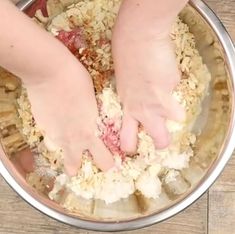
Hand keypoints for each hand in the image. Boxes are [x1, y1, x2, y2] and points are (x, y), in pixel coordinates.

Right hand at [26, 59, 113, 175]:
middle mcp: (71, 140)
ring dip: (63, 147)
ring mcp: (53, 134)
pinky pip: (48, 134)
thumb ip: (91, 118)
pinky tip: (56, 118)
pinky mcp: (40, 125)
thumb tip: (91, 120)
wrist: (49, 72)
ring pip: (58, 150)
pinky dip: (54, 131)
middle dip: (77, 167)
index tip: (109, 163)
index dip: (108, 164)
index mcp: (89, 134)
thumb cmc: (77, 81)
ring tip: (66, 134)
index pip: (104, 161)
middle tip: (79, 161)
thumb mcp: (93, 102)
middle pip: (73, 167)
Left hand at [112, 1, 185, 152]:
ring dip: (175, 111)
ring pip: (177, 119)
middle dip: (162, 143)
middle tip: (161, 141)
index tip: (132, 146)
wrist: (137, 39)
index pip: (126, 139)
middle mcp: (144, 110)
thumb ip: (133, 96)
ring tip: (167, 98)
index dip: (130, 146)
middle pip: (160, 140)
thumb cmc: (124, 57)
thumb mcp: (123, 83)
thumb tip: (146, 98)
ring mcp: (160, 101)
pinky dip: (173, 84)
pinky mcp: (173, 87)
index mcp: (127, 108)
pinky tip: (165, 71)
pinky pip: (176, 89)